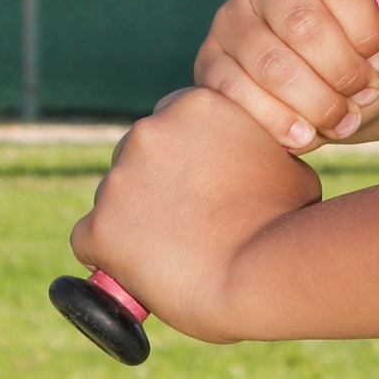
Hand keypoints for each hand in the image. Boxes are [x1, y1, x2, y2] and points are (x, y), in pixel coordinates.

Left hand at [69, 86, 320, 337]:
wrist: (263, 273)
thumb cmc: (286, 223)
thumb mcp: (283, 162)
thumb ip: (251, 151)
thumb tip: (246, 165)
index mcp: (195, 105)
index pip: (171, 125)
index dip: (184, 159)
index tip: (197, 185)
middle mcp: (148, 131)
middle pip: (136, 157)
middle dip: (154, 186)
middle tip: (186, 221)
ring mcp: (118, 179)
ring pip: (114, 199)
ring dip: (134, 221)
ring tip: (175, 253)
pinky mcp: (97, 226)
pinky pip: (91, 241)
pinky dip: (110, 257)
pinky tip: (143, 270)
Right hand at [194, 0, 378, 148]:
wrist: (339, 92)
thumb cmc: (374, 55)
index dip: (367, 27)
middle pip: (303, 24)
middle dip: (343, 70)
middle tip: (367, 93)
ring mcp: (229, 17)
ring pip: (271, 64)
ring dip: (316, 102)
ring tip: (345, 119)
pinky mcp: (210, 62)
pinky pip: (236, 93)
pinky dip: (277, 120)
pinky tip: (307, 135)